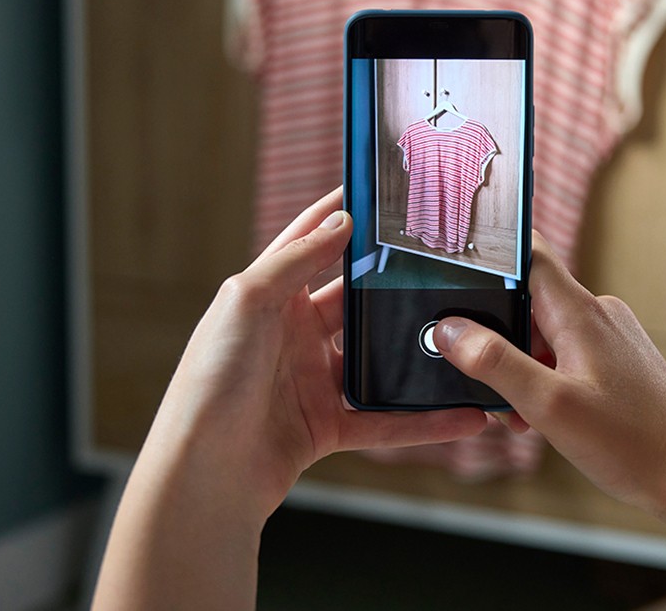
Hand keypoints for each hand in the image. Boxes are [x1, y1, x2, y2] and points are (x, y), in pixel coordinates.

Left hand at [144, 187, 487, 518]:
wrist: (202, 474)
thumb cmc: (209, 382)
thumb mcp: (246, 302)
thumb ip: (295, 258)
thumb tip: (340, 220)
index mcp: (268, 297)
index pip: (310, 242)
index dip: (340, 215)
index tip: (381, 192)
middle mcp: (292, 334)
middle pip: (355, 300)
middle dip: (394, 286)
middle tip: (444, 265)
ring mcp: (311, 380)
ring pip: (377, 360)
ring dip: (416, 355)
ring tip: (463, 339)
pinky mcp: (327, 425)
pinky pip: (385, 420)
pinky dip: (424, 421)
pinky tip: (463, 414)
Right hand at [433, 231, 665, 567]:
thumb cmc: (634, 444)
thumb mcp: (549, 406)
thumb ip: (496, 364)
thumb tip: (450, 330)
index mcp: (581, 313)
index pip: (530, 255)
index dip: (491, 254)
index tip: (455, 269)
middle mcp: (599, 315)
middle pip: (531, 300)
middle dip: (499, 336)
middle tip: (484, 378)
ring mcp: (612, 338)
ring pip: (547, 334)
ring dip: (523, 367)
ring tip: (519, 413)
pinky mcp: (620, 362)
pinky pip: (568, 356)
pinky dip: (547, 380)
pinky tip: (545, 418)